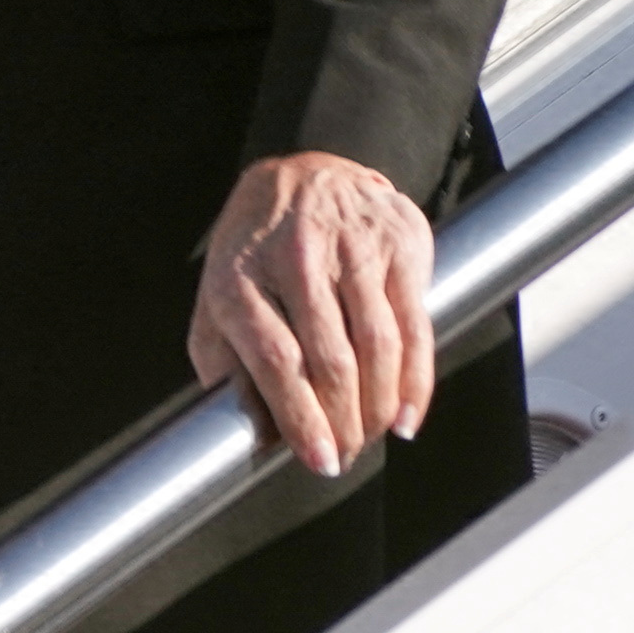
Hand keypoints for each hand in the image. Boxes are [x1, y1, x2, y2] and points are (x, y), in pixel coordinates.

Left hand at [185, 152, 434, 480]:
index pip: (275, 357)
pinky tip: (407, 414)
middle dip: (343, 423)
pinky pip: (414, 324)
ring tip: (370, 437)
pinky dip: (416, 379)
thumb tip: (245, 429)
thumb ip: (224, 362)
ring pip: (377, 346)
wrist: (303, 174)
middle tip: (345, 457)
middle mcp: (295, 257)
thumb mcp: (216, 296)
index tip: (318, 459)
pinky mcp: (398, 242)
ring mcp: (350, 246)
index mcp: (240, 275)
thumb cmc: (255, 250)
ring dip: (379, 407)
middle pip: (331, 359)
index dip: (300, 416)